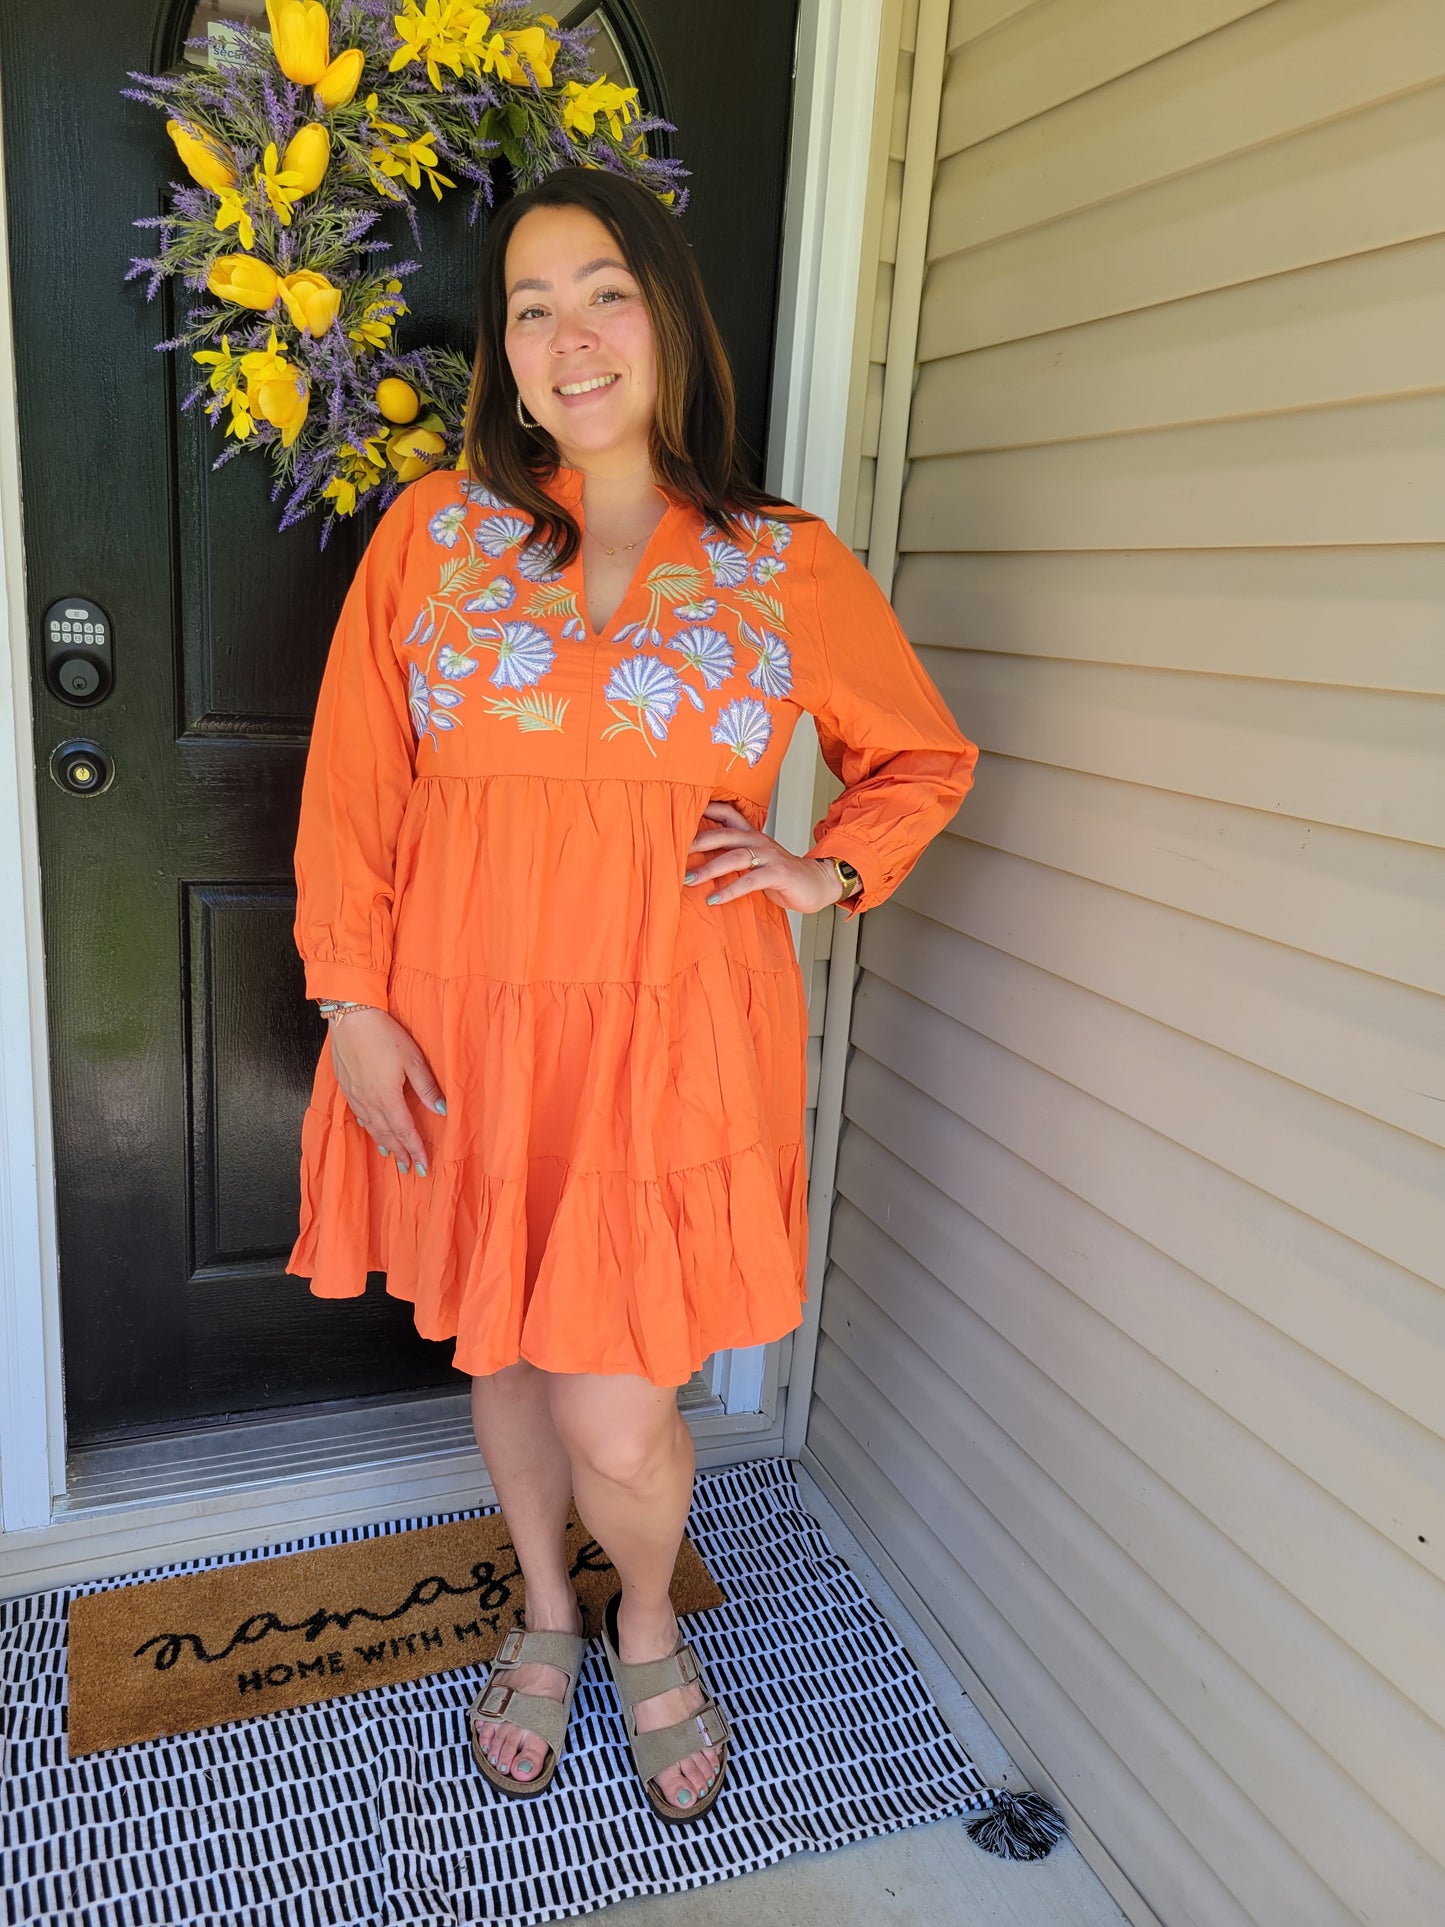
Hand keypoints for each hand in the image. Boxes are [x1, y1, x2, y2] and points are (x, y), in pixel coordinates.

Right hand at [327, 1007, 444, 1176]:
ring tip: (392, 1155)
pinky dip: (368, 1127)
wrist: (350, 1017)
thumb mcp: (413, 1059)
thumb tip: (442, 1110)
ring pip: (371, 1127)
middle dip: (399, 1152)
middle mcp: (369, 1101)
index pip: (405, 1131)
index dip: (415, 1149)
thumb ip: (427, 1087)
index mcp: (387, 1098)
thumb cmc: (384, 1034)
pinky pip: (358, 1114)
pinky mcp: (346, 1085)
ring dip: (383, 1143)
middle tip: (408, 1168)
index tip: (423, 1165)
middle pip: (386, 1134)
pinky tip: (370, 1128)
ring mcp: (355, 1094)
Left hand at [683, 799, 844, 914]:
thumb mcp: (753, 860)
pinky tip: (714, 899)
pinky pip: (750, 880)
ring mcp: (769, 856)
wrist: (815, 883)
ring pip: (734, 857)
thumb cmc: (780, 874)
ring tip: (688, 880)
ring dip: (709, 869)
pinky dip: (730, 890)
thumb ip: (731, 856)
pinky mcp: (778, 874)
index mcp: (750, 835)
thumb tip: (696, 861)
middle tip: (673, 851)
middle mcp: (758, 841)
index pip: (727, 814)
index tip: (680, 813)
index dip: (706, 809)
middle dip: (697, 842)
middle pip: (723, 834)